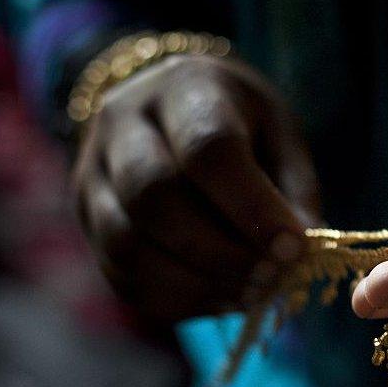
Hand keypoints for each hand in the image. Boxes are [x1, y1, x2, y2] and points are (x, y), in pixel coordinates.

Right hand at [73, 53, 318, 320]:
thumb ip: (294, 190)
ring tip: (248, 294)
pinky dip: (175, 299)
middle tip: (269, 279)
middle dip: (219, 253)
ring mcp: (92, 172)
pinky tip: (219, 297)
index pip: (207, 149)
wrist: (169, 108)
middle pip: (154, 197)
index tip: (292, 248)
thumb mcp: (281, 135)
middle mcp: (122, 122)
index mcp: (185, 87)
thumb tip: (301, 251)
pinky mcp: (86, 219)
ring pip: (127, 244)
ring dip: (195, 283)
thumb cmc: (240, 124)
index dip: (251, 207)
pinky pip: (121, 274)